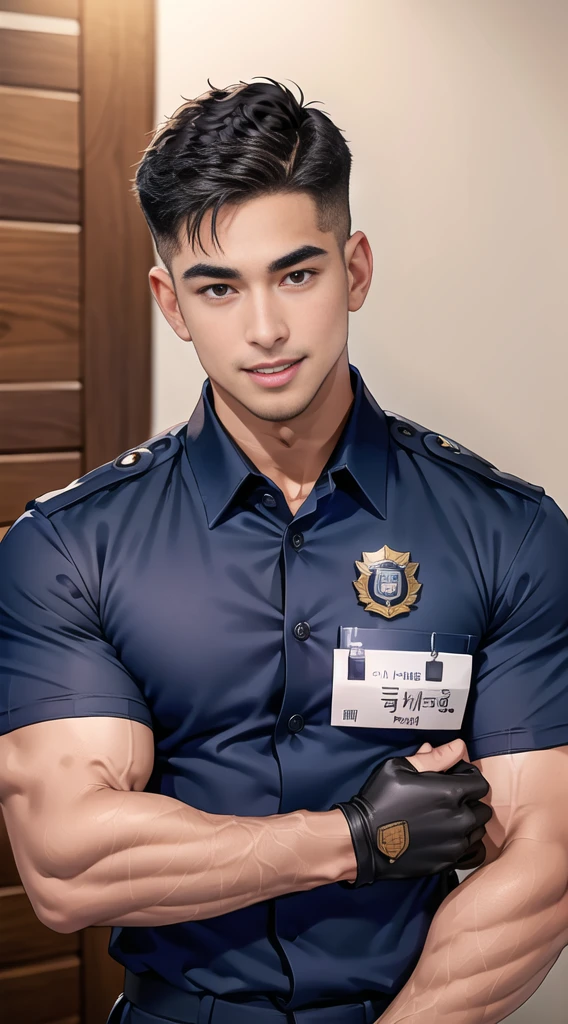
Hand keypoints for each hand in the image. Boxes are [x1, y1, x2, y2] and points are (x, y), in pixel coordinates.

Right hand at [333, 739, 491, 885]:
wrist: (363, 840)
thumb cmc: (380, 799)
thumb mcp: (401, 767)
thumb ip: (435, 757)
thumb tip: (459, 746)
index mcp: (450, 793)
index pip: (481, 783)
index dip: (469, 778)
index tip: (455, 779)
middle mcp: (459, 819)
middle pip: (483, 808)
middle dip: (471, 801)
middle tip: (450, 799)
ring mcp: (454, 844)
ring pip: (477, 830)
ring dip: (468, 822)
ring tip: (446, 818)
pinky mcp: (447, 861)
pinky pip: (467, 849)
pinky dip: (459, 841)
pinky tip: (440, 834)